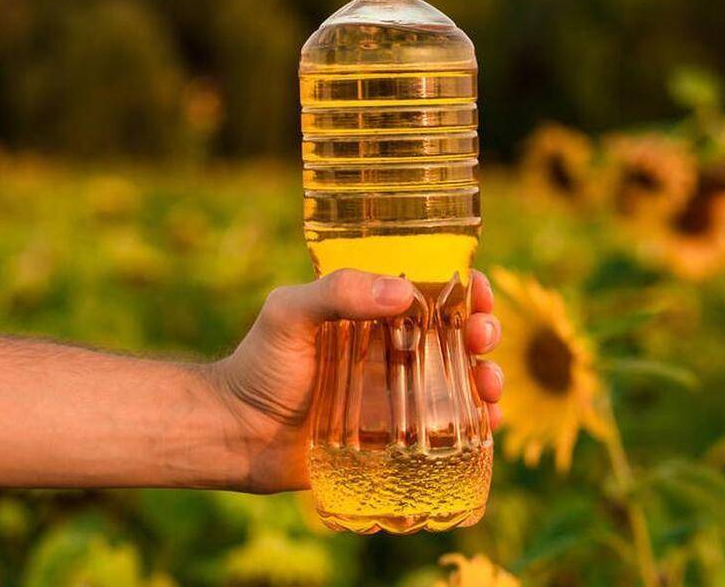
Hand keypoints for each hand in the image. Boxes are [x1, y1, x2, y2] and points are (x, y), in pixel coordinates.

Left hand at [207, 269, 502, 492]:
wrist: (236, 434)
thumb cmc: (258, 364)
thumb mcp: (289, 313)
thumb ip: (338, 292)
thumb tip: (405, 292)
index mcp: (373, 313)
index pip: (432, 292)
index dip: (466, 288)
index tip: (480, 291)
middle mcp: (393, 350)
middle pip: (458, 334)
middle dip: (484, 330)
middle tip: (482, 336)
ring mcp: (398, 394)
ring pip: (462, 379)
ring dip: (488, 376)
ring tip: (489, 383)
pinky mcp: (397, 437)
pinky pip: (448, 428)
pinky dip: (477, 423)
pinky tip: (487, 421)